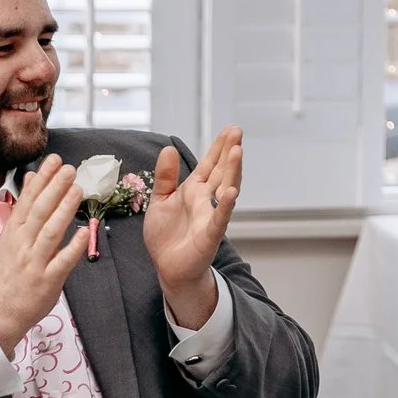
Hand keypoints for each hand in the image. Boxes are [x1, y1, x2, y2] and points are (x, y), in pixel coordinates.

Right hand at [0, 156, 87, 353]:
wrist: (1, 309)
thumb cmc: (11, 270)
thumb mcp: (12, 235)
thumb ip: (25, 206)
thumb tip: (32, 177)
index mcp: (14, 232)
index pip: (27, 201)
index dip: (41, 180)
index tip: (54, 160)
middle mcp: (22, 244)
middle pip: (38, 212)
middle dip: (54, 189)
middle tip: (69, 169)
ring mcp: (34, 262)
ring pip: (50, 233)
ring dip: (64, 211)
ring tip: (77, 190)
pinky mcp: (48, 280)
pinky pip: (62, 261)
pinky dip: (73, 246)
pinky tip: (85, 231)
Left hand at [143, 126, 241, 328]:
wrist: (168, 267)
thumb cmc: (167, 236)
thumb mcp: (160, 200)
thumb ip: (165, 176)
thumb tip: (168, 148)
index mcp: (194, 190)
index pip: (210, 164)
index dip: (219, 147)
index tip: (230, 130)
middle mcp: (207, 200)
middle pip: (222, 171)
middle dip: (230, 151)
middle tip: (238, 131)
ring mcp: (211, 215)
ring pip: (226, 189)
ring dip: (233, 171)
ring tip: (237, 151)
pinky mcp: (210, 235)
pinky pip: (220, 218)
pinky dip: (227, 205)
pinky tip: (232, 192)